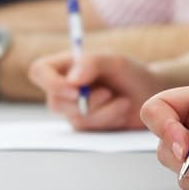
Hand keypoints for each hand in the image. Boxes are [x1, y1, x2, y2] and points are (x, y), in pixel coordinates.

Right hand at [29, 52, 165, 130]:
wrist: (150, 94)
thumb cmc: (131, 73)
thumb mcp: (115, 60)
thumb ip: (91, 64)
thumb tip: (71, 80)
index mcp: (65, 65)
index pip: (39, 71)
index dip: (51, 83)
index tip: (75, 89)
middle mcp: (64, 88)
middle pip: (55, 101)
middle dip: (86, 101)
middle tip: (109, 92)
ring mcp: (73, 109)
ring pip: (75, 117)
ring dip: (103, 111)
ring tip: (122, 100)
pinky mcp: (86, 125)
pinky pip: (90, 128)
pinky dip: (109, 119)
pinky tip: (121, 109)